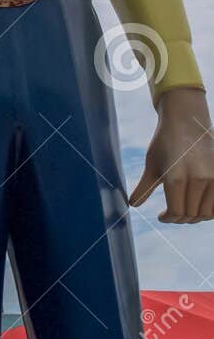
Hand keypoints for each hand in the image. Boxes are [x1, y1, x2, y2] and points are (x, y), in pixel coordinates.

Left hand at [129, 87, 213, 222]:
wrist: (186, 120)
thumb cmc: (165, 142)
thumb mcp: (151, 165)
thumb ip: (144, 188)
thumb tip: (132, 205)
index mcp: (176, 178)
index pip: (176, 213)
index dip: (168, 218)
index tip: (162, 216)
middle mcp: (197, 179)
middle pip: (191, 215)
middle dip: (180, 219)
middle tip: (172, 214)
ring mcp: (213, 177)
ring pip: (207, 213)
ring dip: (195, 216)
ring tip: (186, 210)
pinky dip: (209, 209)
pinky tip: (199, 204)